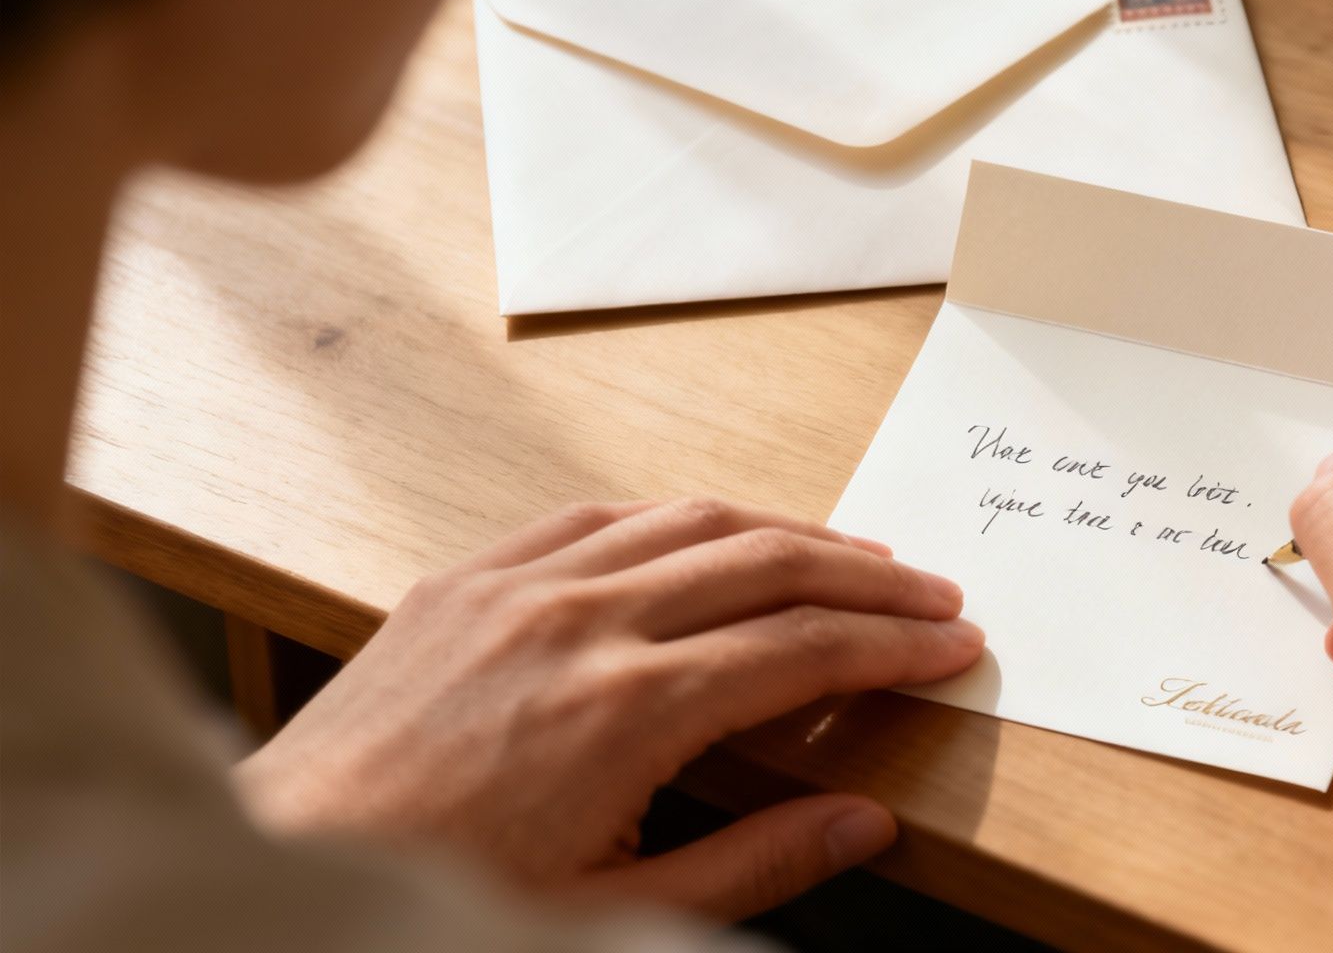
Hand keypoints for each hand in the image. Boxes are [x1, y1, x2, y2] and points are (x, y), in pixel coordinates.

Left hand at [234, 499, 982, 919]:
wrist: (283, 876)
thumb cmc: (443, 903)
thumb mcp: (614, 916)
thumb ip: (754, 864)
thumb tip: (863, 822)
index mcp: (625, 710)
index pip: (801, 650)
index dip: (893, 647)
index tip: (953, 646)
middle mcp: (577, 623)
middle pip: (765, 563)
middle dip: (867, 578)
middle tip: (934, 594)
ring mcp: (515, 587)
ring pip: (688, 519)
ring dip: (786, 531)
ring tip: (852, 558)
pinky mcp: (463, 579)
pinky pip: (593, 515)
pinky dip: (675, 519)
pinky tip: (710, 534)